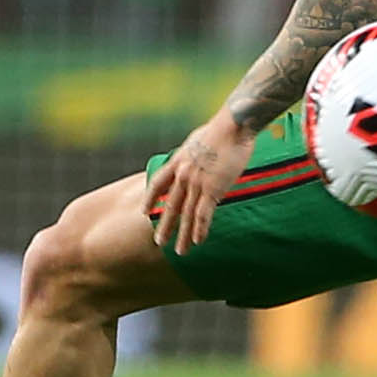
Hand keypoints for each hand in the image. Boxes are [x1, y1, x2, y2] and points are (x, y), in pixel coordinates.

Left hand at [148, 113, 256, 255]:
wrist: (231, 125)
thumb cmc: (221, 128)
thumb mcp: (198, 140)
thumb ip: (195, 153)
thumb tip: (198, 154)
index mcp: (178, 161)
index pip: (158, 183)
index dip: (150, 198)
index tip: (145, 212)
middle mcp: (182, 174)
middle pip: (170, 205)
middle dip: (164, 225)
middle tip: (158, 242)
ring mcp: (196, 182)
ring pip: (186, 215)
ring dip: (183, 235)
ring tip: (179, 252)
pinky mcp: (212, 188)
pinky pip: (203, 214)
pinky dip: (200, 229)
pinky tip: (198, 242)